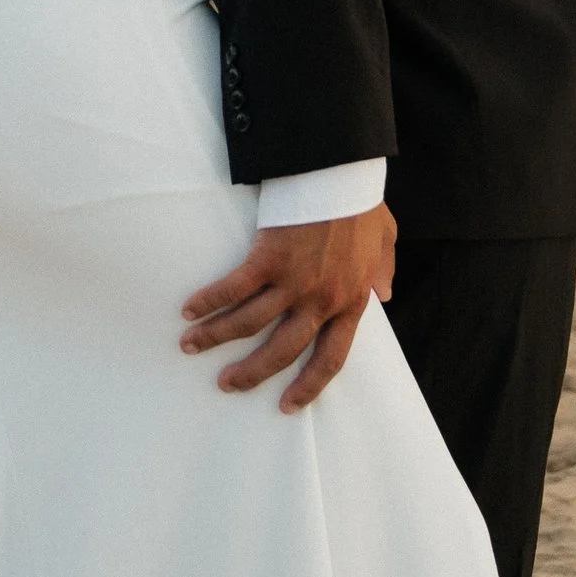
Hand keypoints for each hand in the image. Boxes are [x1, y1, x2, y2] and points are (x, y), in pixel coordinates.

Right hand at [180, 206, 395, 410]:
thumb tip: (385, 293)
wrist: (343, 171)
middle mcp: (321, 300)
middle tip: (227, 384)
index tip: (288, 405)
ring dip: (216, 338)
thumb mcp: (385, 239)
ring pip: (250, 324)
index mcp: (350, 301)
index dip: (309, 386)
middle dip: (251, 373)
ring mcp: (294, 281)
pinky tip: (190, 310)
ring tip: (191, 346)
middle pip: (282, 351)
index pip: (331, 359)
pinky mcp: (269, 257)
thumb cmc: (362, 202)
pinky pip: (234, 288)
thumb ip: (384, 269)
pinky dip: (209, 301)